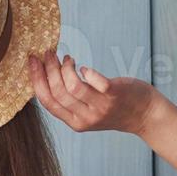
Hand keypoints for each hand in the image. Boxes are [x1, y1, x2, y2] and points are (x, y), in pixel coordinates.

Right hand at [27, 50, 164, 136]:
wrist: (144, 115)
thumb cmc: (113, 108)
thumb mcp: (88, 111)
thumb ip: (70, 101)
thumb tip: (48, 74)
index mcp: (75, 123)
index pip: (47, 102)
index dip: (36, 80)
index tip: (32, 60)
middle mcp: (86, 117)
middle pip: (57, 92)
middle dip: (49, 69)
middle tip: (48, 52)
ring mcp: (100, 107)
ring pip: (72, 86)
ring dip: (65, 67)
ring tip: (67, 58)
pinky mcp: (113, 95)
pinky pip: (95, 81)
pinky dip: (86, 71)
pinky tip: (84, 68)